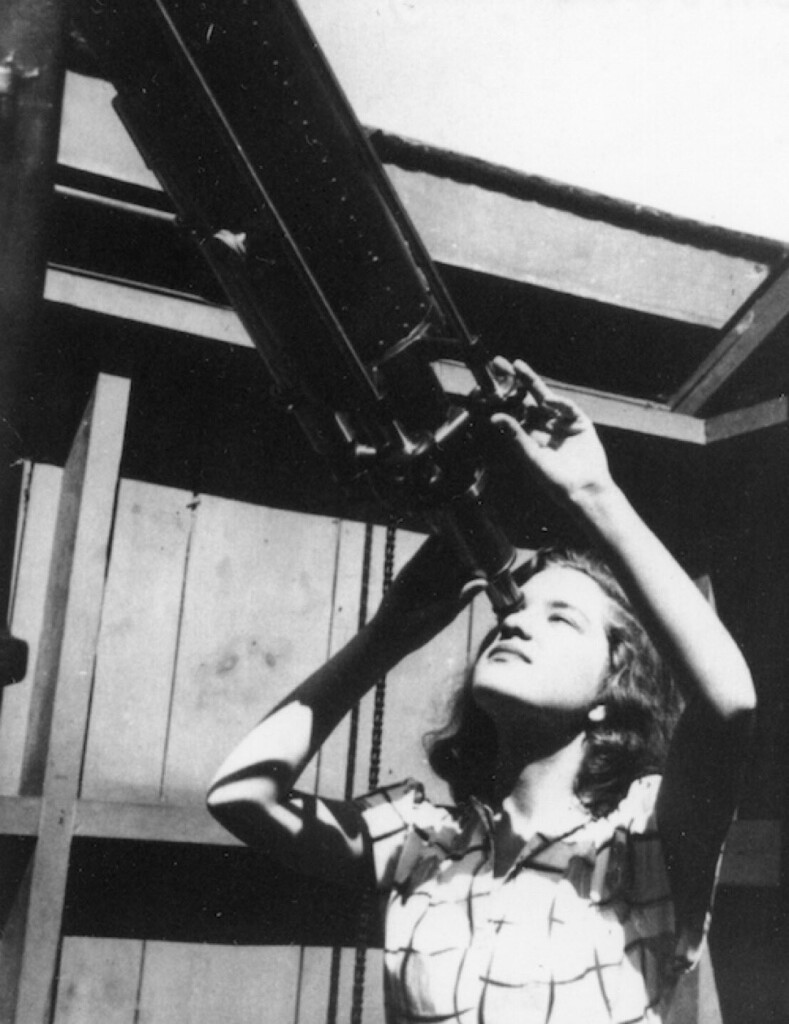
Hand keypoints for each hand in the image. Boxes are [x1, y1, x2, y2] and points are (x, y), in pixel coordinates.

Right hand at [369, 535, 484, 658]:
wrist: (391, 631)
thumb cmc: (422, 629)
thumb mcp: (446, 613)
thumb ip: (463, 596)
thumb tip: (483, 582)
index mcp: (457, 592)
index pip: (474, 573)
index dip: (484, 561)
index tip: (495, 549)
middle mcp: (445, 580)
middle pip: (461, 558)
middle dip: (471, 545)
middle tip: (483, 529)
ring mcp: (430, 572)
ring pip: (445, 551)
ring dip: (454, 538)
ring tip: (466, 521)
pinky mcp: (415, 566)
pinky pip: (426, 550)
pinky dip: (434, 538)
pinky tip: (443, 526)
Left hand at [489, 358, 613, 506]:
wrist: (585, 489)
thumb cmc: (554, 480)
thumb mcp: (531, 456)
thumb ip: (515, 435)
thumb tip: (495, 418)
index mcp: (529, 436)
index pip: (513, 411)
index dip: (502, 396)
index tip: (489, 382)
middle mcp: (544, 426)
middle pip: (527, 398)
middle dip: (515, 380)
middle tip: (500, 362)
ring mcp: (562, 423)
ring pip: (545, 397)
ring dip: (532, 382)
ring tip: (518, 367)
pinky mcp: (580, 422)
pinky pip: (567, 408)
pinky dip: (559, 403)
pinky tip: (549, 401)